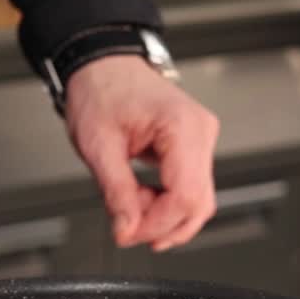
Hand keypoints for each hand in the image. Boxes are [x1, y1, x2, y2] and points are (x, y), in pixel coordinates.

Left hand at [65, 55, 219, 251]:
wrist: (102, 66)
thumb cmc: (101, 90)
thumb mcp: (98, 145)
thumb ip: (116, 192)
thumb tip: (127, 230)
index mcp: (182, 126)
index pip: (186, 196)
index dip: (157, 223)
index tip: (128, 232)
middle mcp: (200, 132)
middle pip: (198, 204)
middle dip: (160, 224)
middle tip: (125, 223)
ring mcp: (201, 139)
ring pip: (196, 201)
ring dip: (161, 215)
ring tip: (128, 202)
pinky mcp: (193, 147)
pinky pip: (189, 188)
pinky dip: (164, 202)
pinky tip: (139, 196)